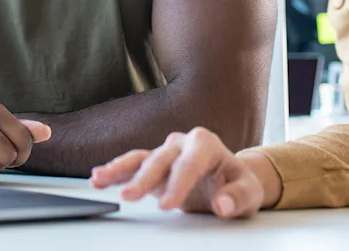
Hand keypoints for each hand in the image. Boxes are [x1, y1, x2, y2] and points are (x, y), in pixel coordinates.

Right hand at [90, 128, 278, 217]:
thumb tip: (223, 203)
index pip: (189, 163)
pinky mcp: (153, 164)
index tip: (167, 205)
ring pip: (140, 159)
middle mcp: (182, 142)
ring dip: (120, 170)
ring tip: (100, 180)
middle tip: (129, 197)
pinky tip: (99, 178)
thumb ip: (238, 197)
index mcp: (206, 144)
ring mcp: (165, 152)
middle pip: (160, 160)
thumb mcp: (249, 193)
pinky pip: (132, 165)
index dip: (177, 184)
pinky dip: (115, 171)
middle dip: (144, 179)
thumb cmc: (238, 184)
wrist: (229, 181)